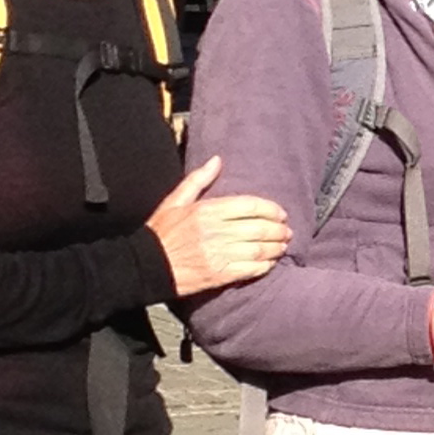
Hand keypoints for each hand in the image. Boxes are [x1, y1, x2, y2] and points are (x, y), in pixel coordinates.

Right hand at [150, 157, 291, 296]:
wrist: (147, 266)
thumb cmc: (161, 233)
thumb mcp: (175, 201)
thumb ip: (198, 180)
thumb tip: (217, 160)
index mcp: (208, 210)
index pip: (250, 206)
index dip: (271, 209)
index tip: (280, 213)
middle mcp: (217, 231)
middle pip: (260, 228)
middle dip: (279, 230)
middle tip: (286, 231)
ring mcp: (220, 254)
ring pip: (259, 249)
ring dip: (276, 248)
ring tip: (283, 246)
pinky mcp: (220, 274)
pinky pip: (251, 269)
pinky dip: (265, 266)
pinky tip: (270, 263)